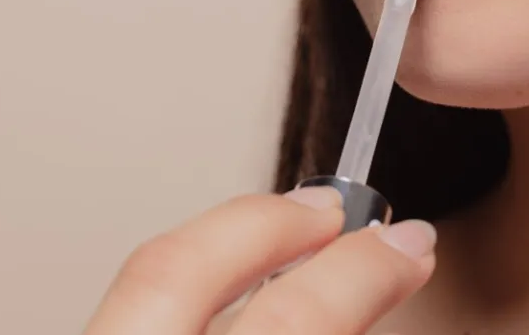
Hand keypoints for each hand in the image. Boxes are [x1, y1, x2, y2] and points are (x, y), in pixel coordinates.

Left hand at [82, 187, 436, 334]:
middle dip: (266, 221)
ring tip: (283, 241)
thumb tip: (365, 298)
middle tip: (334, 209)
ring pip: (140, 280)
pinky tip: (220, 299)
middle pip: (177, 266)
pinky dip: (182, 291)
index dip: (363, 269)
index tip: (407, 245)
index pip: (294, 320)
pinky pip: (121, 313)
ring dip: (220, 247)